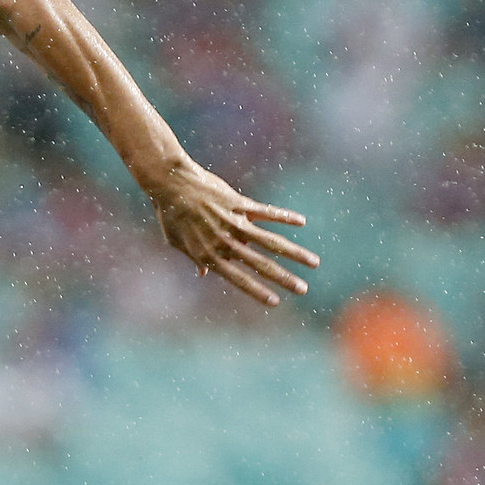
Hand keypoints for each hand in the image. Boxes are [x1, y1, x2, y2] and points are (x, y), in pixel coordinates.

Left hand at [148, 163, 319, 307]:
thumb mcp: (177, 242)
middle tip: (304, 290)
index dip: (258, 291)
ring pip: (271, 241)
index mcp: (208, 255)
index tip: (276, 302)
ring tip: (314, 263)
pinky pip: (267, 212)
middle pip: (261, 265)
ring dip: (295, 253)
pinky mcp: (239, 203)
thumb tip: (204, 274)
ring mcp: (233, 222)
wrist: (170, 183)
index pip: (238, 279)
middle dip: (284, 279)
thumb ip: (195, 258)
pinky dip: (284, 216)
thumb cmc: (170, 214)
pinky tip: (301, 222)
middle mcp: (224, 242)